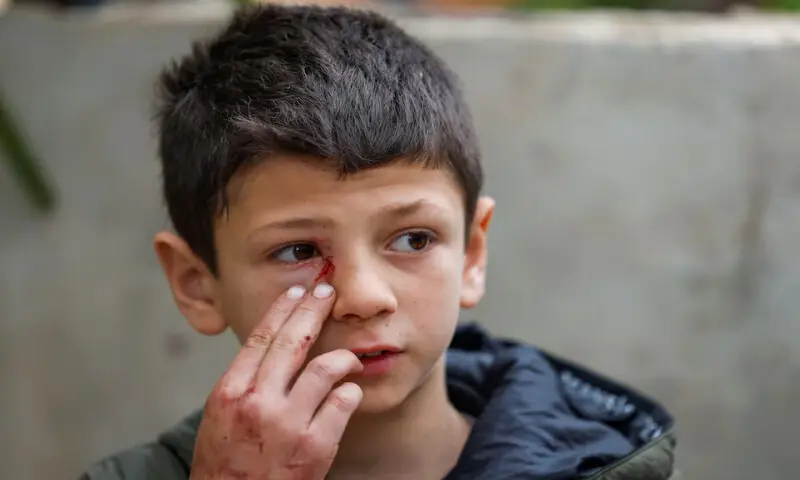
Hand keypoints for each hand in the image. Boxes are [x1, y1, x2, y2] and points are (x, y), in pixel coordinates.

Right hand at [190, 283, 363, 479]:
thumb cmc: (226, 462)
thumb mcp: (221, 415)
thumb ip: (245, 380)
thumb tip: (272, 343)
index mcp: (231, 392)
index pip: (261, 337)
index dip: (283, 308)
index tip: (298, 290)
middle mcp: (259, 403)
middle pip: (293, 341)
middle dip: (313, 309)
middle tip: (327, 292)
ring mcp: (289, 424)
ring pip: (325, 368)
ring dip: (342, 357)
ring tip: (349, 357)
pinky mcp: (316, 445)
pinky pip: (343, 402)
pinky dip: (350, 393)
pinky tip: (350, 392)